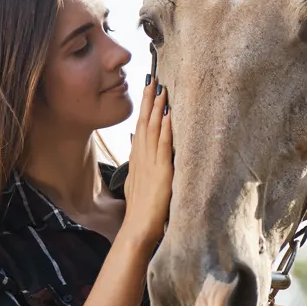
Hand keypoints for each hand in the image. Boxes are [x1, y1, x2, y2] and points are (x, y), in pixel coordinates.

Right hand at [121, 80, 172, 246]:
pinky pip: (163, 145)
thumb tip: (138, 148)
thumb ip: (139, 165)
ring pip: (152, 129)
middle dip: (148, 99)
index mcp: (138, 159)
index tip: (147, 89)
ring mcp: (150, 163)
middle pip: (144, 122)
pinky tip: (168, 114)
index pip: (140, 127)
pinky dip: (165, 128)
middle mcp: (142, 157)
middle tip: (152, 77)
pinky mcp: (161, 172)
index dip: (143, 107)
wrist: (138, 228)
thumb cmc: (141, 209)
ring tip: (161, 87)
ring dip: (157, 107)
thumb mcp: (138, 182)